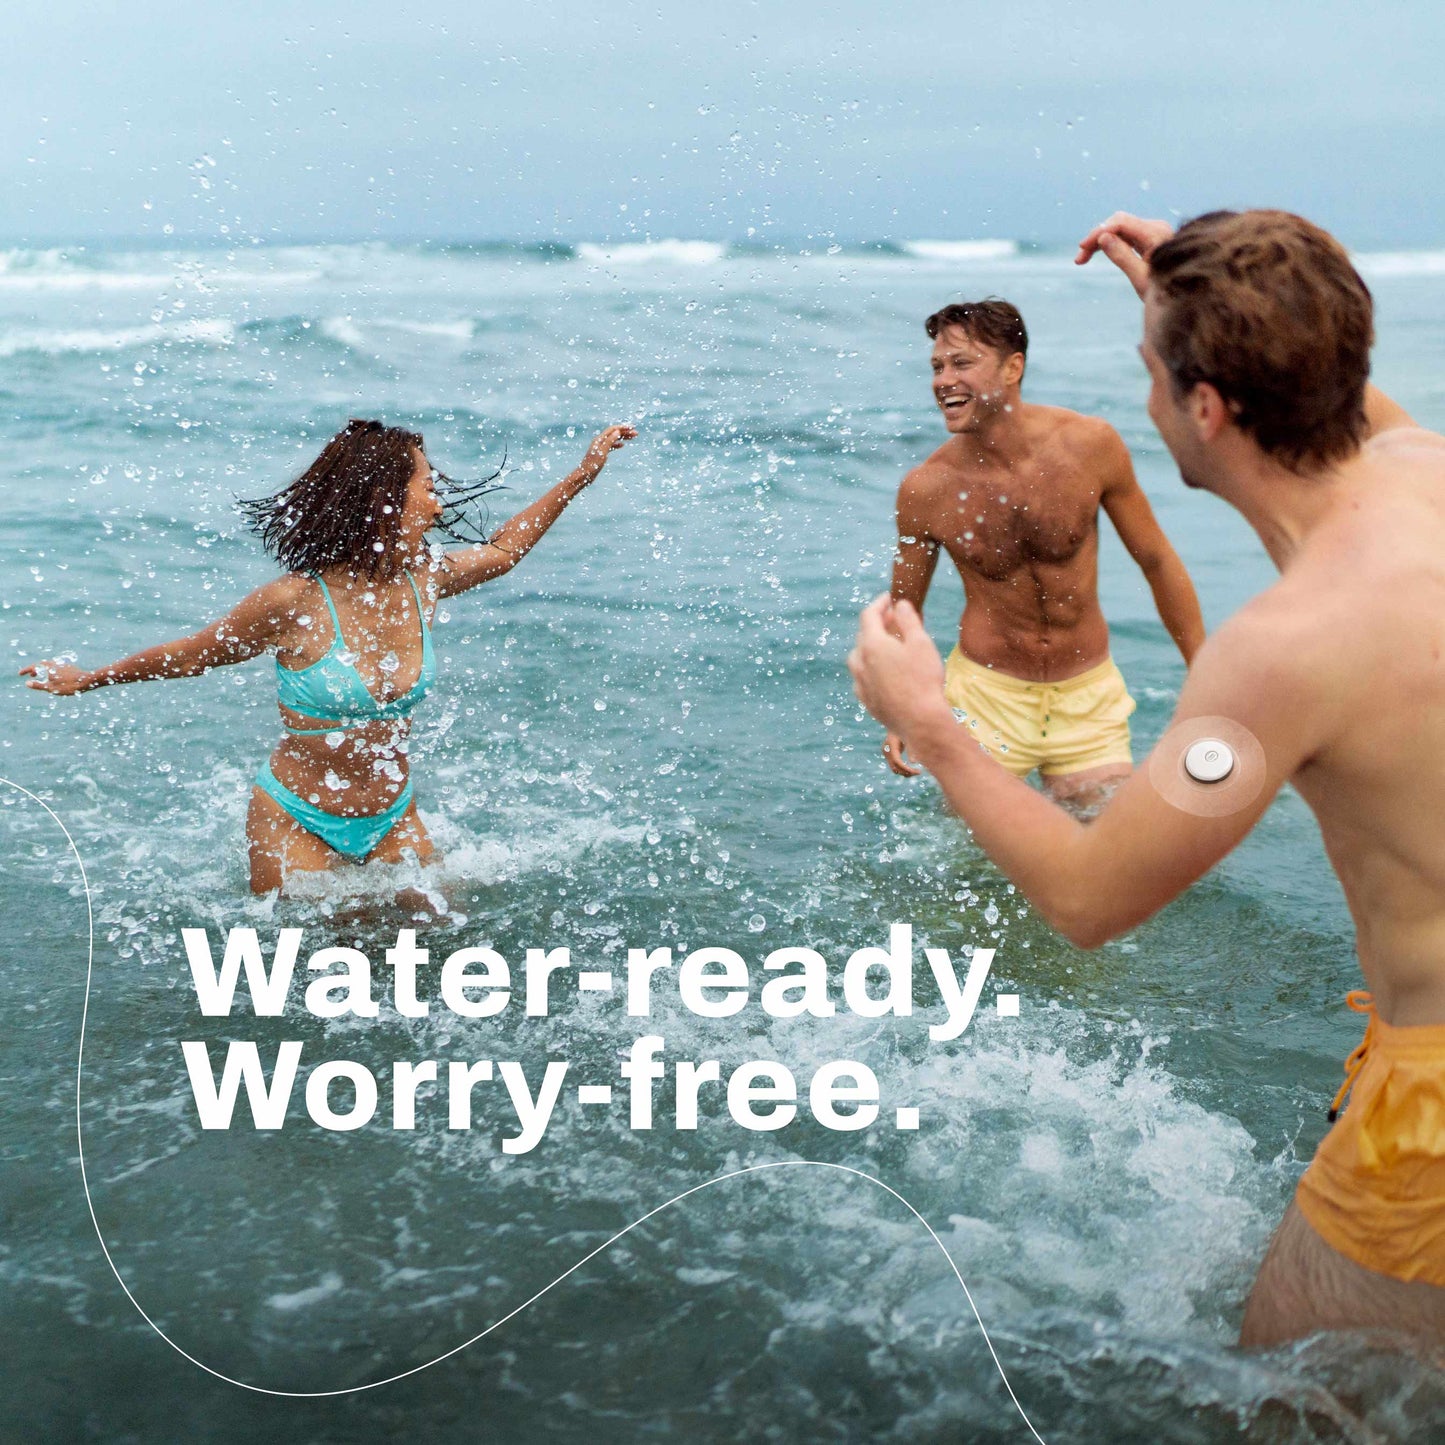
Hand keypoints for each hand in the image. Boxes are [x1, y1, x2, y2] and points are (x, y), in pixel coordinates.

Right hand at [20, 660, 92, 694]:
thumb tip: (27, 683)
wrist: (88, 681)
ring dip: (44, 670)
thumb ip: (39, 685)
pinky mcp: (70, 668)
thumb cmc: (69, 686)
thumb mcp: (52, 688)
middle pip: (42, 664)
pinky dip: (52, 671)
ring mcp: (64, 665)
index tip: (20, 674)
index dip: (26, 670)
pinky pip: (58, 668)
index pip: (34, 666)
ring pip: (51, 666)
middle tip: (31, 675)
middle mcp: (56, 664)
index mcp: (49, 667)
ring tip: (43, 677)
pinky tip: (56, 678)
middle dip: (35, 669)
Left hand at [577, 424, 637, 481]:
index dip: (623, 428)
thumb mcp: (602, 452)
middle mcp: (599, 441)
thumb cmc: (592, 465)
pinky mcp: (601, 453)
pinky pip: (611, 445)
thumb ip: (609, 441)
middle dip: (625, 432)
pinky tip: (622, 445)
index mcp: (599, 439)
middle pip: (614, 433)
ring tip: (632, 438)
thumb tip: (617, 431)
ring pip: (613, 439)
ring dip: (623, 437)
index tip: (633, 428)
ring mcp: (600, 447)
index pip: (613, 429)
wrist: (584, 475)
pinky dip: (617, 444)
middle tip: (636, 434)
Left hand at [847, 596, 949, 741]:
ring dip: (870, 647)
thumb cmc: (923, 679)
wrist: (920, 722)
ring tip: (888, 646)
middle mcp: (860, 662)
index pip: (869, 615)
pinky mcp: (866, 700)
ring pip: (858, 658)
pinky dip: (870, 668)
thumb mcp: (920, 642)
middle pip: (863, 635)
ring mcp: (860, 683)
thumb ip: (908, 619)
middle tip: (894, 620)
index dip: (879, 603)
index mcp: (871, 644)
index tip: (889, 598)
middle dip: (877, 624)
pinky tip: (883, 672)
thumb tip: (899, 605)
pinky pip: (862, 678)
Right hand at [882, 730, 921, 777]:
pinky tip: (912, 769)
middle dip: (907, 772)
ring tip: (916, 771)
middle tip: (919, 772)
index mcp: (891, 744)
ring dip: (905, 772)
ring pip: (894, 769)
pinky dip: (902, 769)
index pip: (897, 762)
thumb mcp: (909, 737)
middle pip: (895, 767)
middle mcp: (886, 750)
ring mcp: (886, 753)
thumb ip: (911, 749)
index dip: (907, 769)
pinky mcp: (888, 755)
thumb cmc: (905, 727)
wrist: (895, 720)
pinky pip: (894, 766)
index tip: (918, 771)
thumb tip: (914, 762)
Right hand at [1075, 212, 1175, 297]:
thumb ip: (1122, 256)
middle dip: (1097, 237)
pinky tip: (1096, 254)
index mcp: (1156, 234)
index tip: (1082, 248)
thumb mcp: (1140, 278)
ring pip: (1118, 229)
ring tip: (1082, 260)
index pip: (1121, 223)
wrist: (1184, 296)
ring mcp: (1152, 232)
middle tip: (1079, 259)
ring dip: (1100, 241)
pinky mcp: (1148, 239)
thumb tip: (1103, 237)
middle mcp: (1155, 228)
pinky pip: (1124, 236)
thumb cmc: (1164, 291)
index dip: (1099, 232)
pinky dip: (1109, 244)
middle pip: (1118, 223)